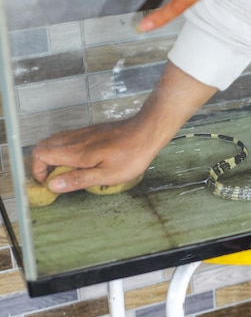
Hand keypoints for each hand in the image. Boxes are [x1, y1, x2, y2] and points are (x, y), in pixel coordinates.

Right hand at [31, 118, 159, 192]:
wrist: (147, 131)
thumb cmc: (131, 156)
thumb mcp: (107, 175)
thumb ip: (79, 179)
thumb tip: (53, 185)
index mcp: (76, 152)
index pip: (40, 154)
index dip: (38, 170)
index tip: (50, 183)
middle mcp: (75, 139)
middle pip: (43, 146)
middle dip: (42, 163)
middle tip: (57, 178)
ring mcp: (83, 133)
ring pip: (55, 140)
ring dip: (54, 156)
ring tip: (68, 171)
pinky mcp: (91, 131)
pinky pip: (68, 138)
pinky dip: (65, 149)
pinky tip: (81, 160)